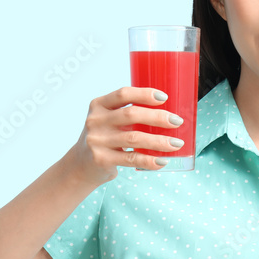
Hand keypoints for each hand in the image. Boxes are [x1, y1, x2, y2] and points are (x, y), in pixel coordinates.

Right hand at [68, 86, 183, 185]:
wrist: (80, 165)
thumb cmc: (104, 138)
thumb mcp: (108, 120)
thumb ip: (127, 113)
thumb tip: (167, 112)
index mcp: (99, 105)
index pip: (123, 94)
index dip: (145, 94)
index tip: (164, 98)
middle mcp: (96, 121)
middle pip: (131, 115)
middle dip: (158, 117)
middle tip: (177, 121)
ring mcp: (97, 140)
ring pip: (134, 138)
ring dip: (159, 141)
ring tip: (177, 143)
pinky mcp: (101, 159)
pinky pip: (131, 159)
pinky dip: (150, 160)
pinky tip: (163, 161)